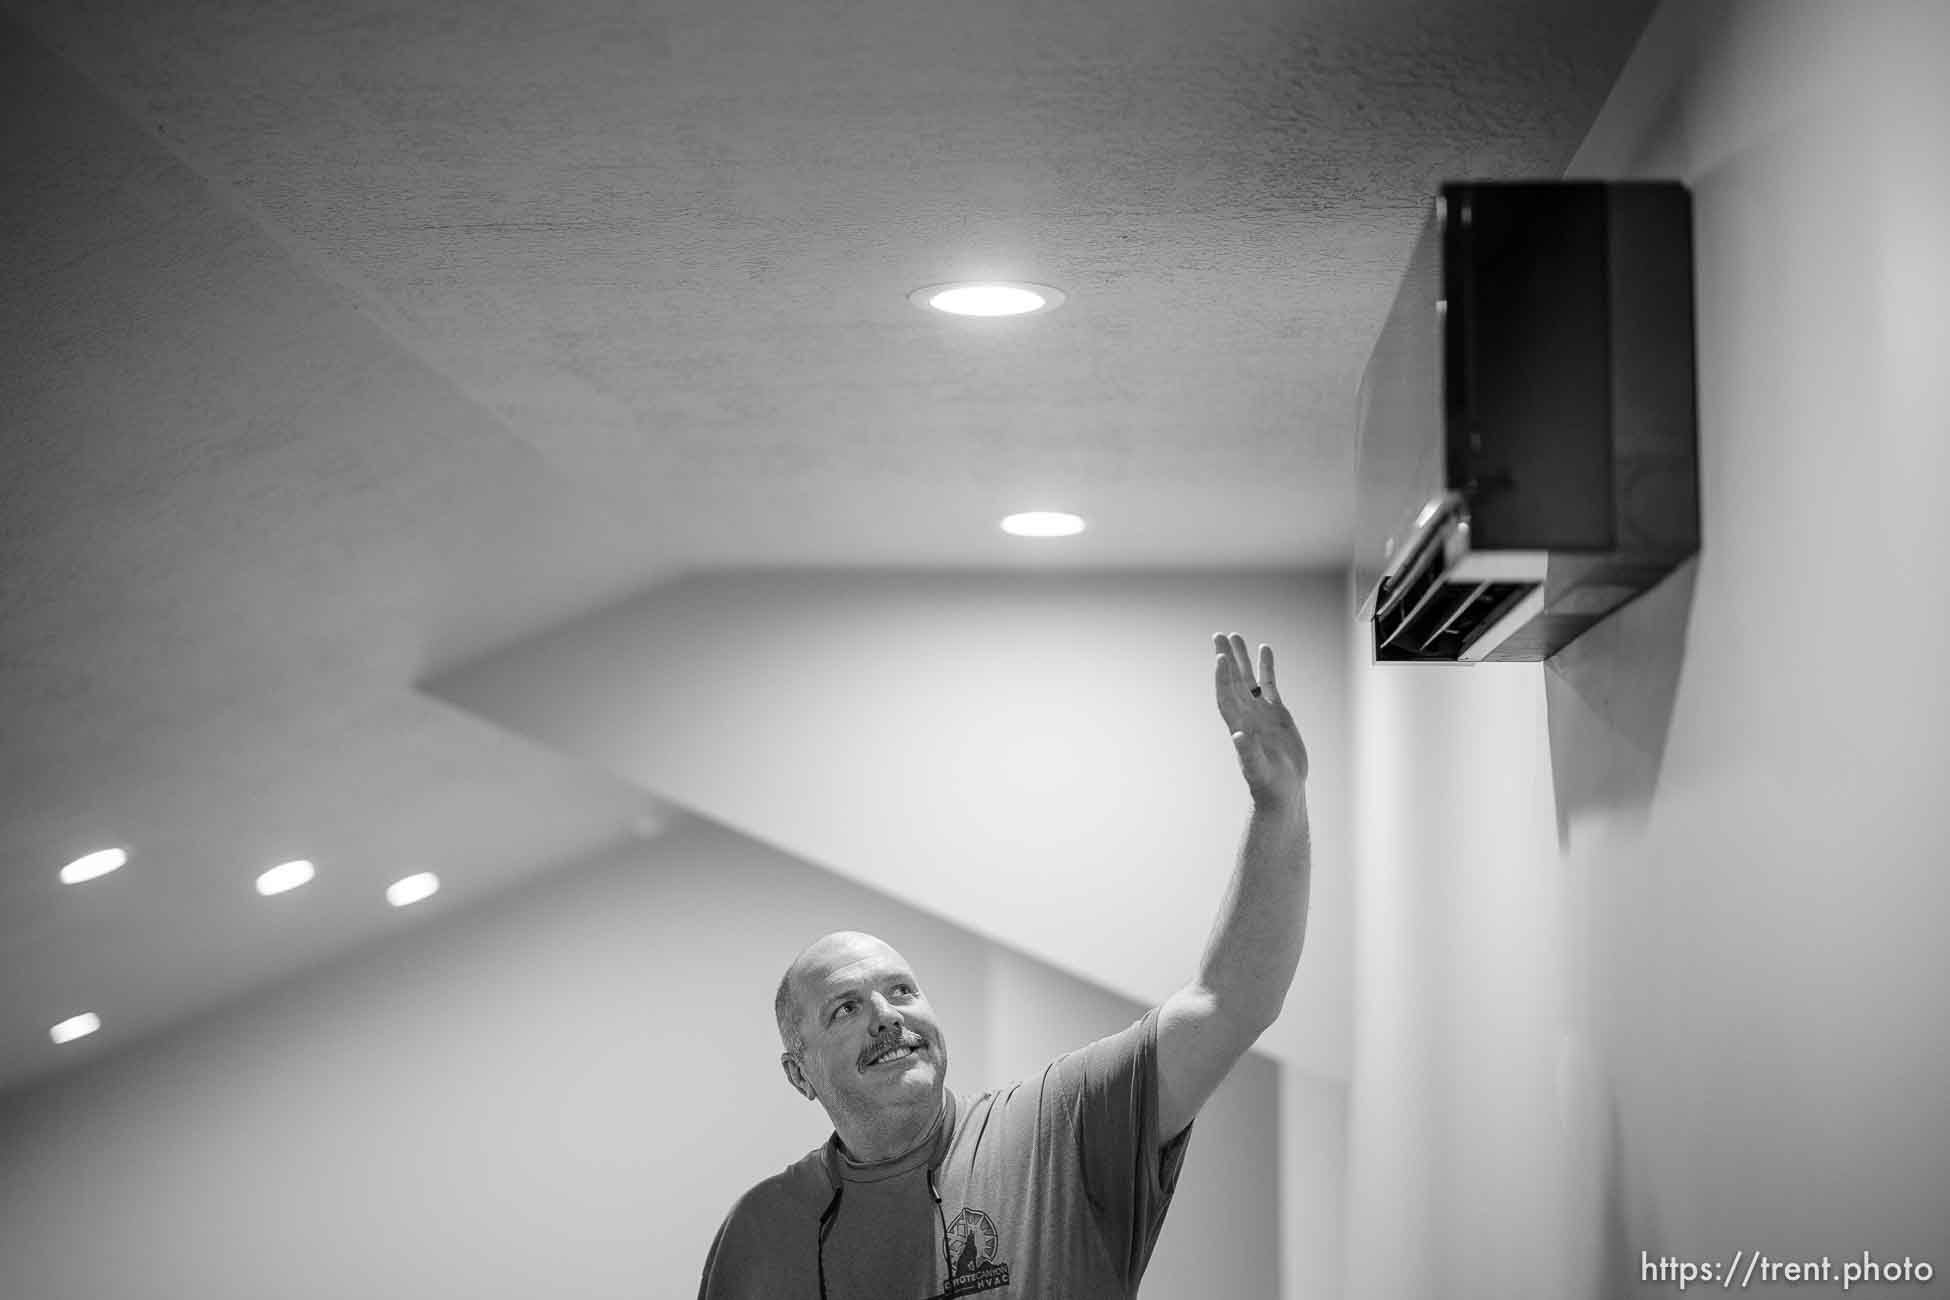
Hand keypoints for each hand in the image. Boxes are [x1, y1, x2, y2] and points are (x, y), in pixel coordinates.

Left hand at [1213, 633, 1308, 809]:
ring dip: (1242, 659)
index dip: (1222, 677)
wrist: (1283, 791)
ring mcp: (1261, 713)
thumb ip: (1248, 754)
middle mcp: (1247, 715)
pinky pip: (1268, 685)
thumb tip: (1239, 736)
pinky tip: (1265, 650)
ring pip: (1249, 679)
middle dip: (1226, 658)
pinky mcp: (1277, 714)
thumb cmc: (1268, 785)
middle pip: (1233, 681)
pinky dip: (1266, 668)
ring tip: (1236, 636)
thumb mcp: (1258, 770)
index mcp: (1239, 726)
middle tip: (1219, 635)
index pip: (1227, 695)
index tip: (1220, 657)